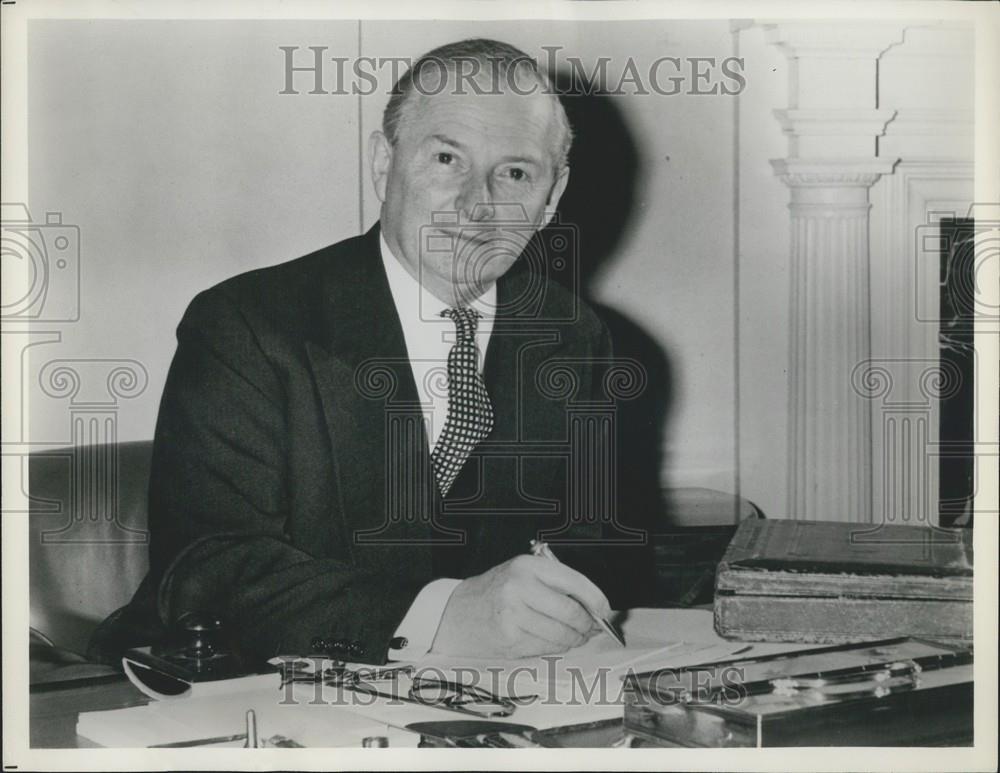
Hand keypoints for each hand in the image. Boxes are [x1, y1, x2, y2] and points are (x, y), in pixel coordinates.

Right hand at [429, 555, 612, 658]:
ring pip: (562, 634)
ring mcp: (513, 614)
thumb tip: (595, 608)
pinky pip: (547, 648)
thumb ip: (558, 586)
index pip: (575, 583)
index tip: (605, 611)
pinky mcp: (510, 638)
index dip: (597, 600)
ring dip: (574, 640)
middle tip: (591, 628)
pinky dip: (557, 648)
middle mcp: (519, 587)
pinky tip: (553, 641)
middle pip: (571, 613)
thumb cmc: (496, 592)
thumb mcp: (524, 575)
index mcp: (527, 566)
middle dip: (587, 625)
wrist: (457, 612)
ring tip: (573, 636)